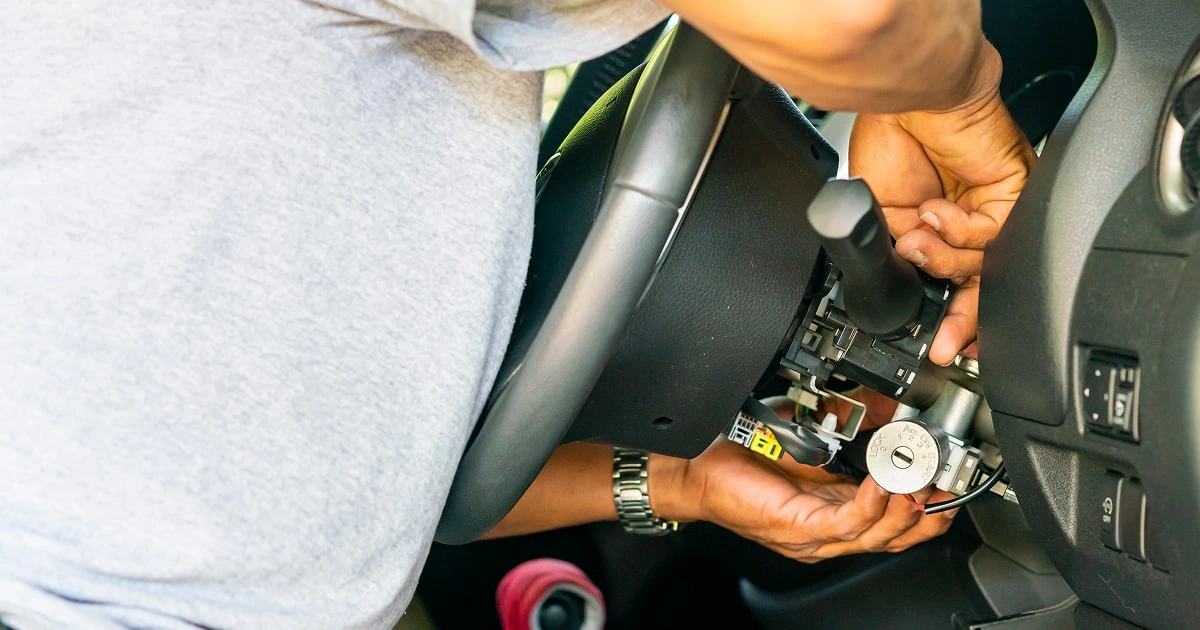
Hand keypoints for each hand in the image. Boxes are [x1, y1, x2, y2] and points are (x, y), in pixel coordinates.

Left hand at [650, 439, 956, 562]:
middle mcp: (831, 530)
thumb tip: (893, 405)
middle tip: (950, 486)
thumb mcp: (816, 433)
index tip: (953, 482)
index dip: (930, 508)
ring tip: (925, 484)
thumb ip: (857, 422)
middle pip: (898, 537)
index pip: (898, 521)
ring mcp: (816, 536)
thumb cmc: (746, 453)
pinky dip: (874, 504)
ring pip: (879, 535)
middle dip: (931, 514)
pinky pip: (848, 521)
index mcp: (839, 509)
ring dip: (908, 510)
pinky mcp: (800, 529)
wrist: (698, 464)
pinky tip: (887, 484)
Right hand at [848, 42, 1035, 364]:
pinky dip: (957, 228)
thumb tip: (909, 287)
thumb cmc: (889, 142)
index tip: (937, 346)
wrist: (906, 101)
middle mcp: (971, 222)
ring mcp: (994, 210)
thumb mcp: (879, 217)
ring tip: (914, 237)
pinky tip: (935, 209)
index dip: (947, 317)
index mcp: (937, 230)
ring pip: (987, 265)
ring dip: (943, 258)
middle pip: (983, 286)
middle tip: (946, 340)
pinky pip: (992, 236)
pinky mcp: (1013, 194)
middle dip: (963, 319)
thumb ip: (900, 257)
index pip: (951, 284)